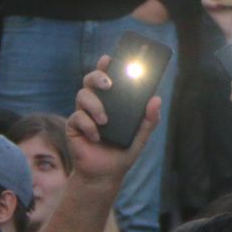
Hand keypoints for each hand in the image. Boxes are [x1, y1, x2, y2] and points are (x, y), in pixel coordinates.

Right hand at [66, 55, 160, 184]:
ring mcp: (84, 114)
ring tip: (105, 120)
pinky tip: (96, 136)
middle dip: (98, 76)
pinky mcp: (74, 127)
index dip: (107, 65)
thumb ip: (149, 120)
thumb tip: (156, 99)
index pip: (108, 78)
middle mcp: (96, 104)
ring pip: (82, 95)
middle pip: (90, 80)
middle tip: (108, 84)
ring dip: (95, 105)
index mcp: (113, 102)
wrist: (105, 175)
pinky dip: (89, 126)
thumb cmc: (122, 153)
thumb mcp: (141, 137)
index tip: (110, 57)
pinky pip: (77, 118)